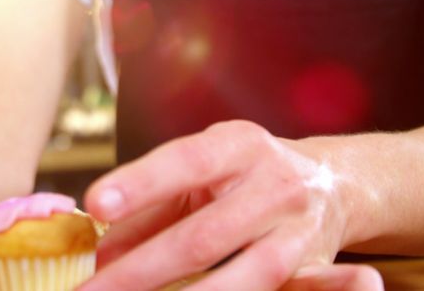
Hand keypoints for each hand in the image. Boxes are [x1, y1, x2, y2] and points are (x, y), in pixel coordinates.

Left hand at [81, 120, 381, 290]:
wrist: (333, 186)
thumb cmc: (245, 177)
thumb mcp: (201, 172)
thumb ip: (150, 207)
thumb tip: (97, 250)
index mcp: (240, 147)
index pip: (187, 160)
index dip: (140, 183)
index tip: (95, 206)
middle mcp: (276, 186)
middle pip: (204, 236)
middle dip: (141, 270)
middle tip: (90, 290)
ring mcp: (298, 234)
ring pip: (241, 279)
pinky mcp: (314, 273)